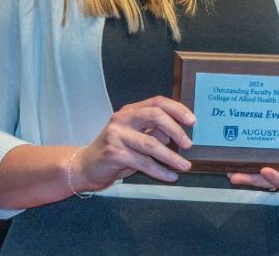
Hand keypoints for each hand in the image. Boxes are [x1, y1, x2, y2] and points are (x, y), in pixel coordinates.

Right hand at [71, 96, 197, 191]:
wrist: (86, 167)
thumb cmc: (116, 151)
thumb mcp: (136, 137)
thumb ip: (154, 132)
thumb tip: (177, 133)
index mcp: (131, 111)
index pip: (157, 102)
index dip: (177, 109)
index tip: (193, 121)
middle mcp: (123, 118)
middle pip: (155, 116)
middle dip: (177, 130)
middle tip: (189, 144)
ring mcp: (116, 135)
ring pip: (152, 144)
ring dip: (172, 157)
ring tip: (185, 166)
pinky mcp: (114, 153)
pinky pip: (143, 163)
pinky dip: (160, 171)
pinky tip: (171, 176)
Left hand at [226, 108, 278, 201]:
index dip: (277, 175)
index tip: (265, 171)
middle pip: (273, 180)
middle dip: (255, 178)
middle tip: (238, 175)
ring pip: (266, 181)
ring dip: (249, 178)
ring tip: (232, 174)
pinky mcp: (278, 174)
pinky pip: (262, 179)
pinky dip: (249, 177)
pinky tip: (233, 173)